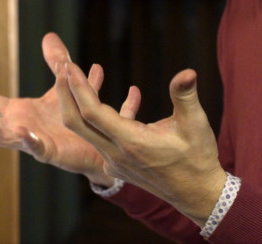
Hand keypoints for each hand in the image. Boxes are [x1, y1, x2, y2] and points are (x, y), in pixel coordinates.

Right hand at [0, 33, 136, 185]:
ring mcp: (30, 140)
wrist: (97, 144)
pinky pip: (36, 146)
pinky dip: (29, 139)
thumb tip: (51, 36)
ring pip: (1, 137)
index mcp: (18, 112)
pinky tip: (22, 131)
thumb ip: (58, 63)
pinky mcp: (48, 151)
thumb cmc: (74, 119)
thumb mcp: (63, 86)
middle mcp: (19, 127)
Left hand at [56, 61, 226, 226]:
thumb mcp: (195, 123)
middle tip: (63, 67)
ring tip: (80, 79)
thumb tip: (188, 71)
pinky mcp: (119, 165)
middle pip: (77, 123)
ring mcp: (115, 162)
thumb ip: (185, 95)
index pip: (92, 112)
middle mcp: (116, 154)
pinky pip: (101, 138)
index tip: (70, 66)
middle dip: (66, 94)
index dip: (79, 88)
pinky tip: (129, 99)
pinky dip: (100, 117)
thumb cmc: (198, 157)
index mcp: (131, 142)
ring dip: (78, 105)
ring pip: (86, 131)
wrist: (196, 193)